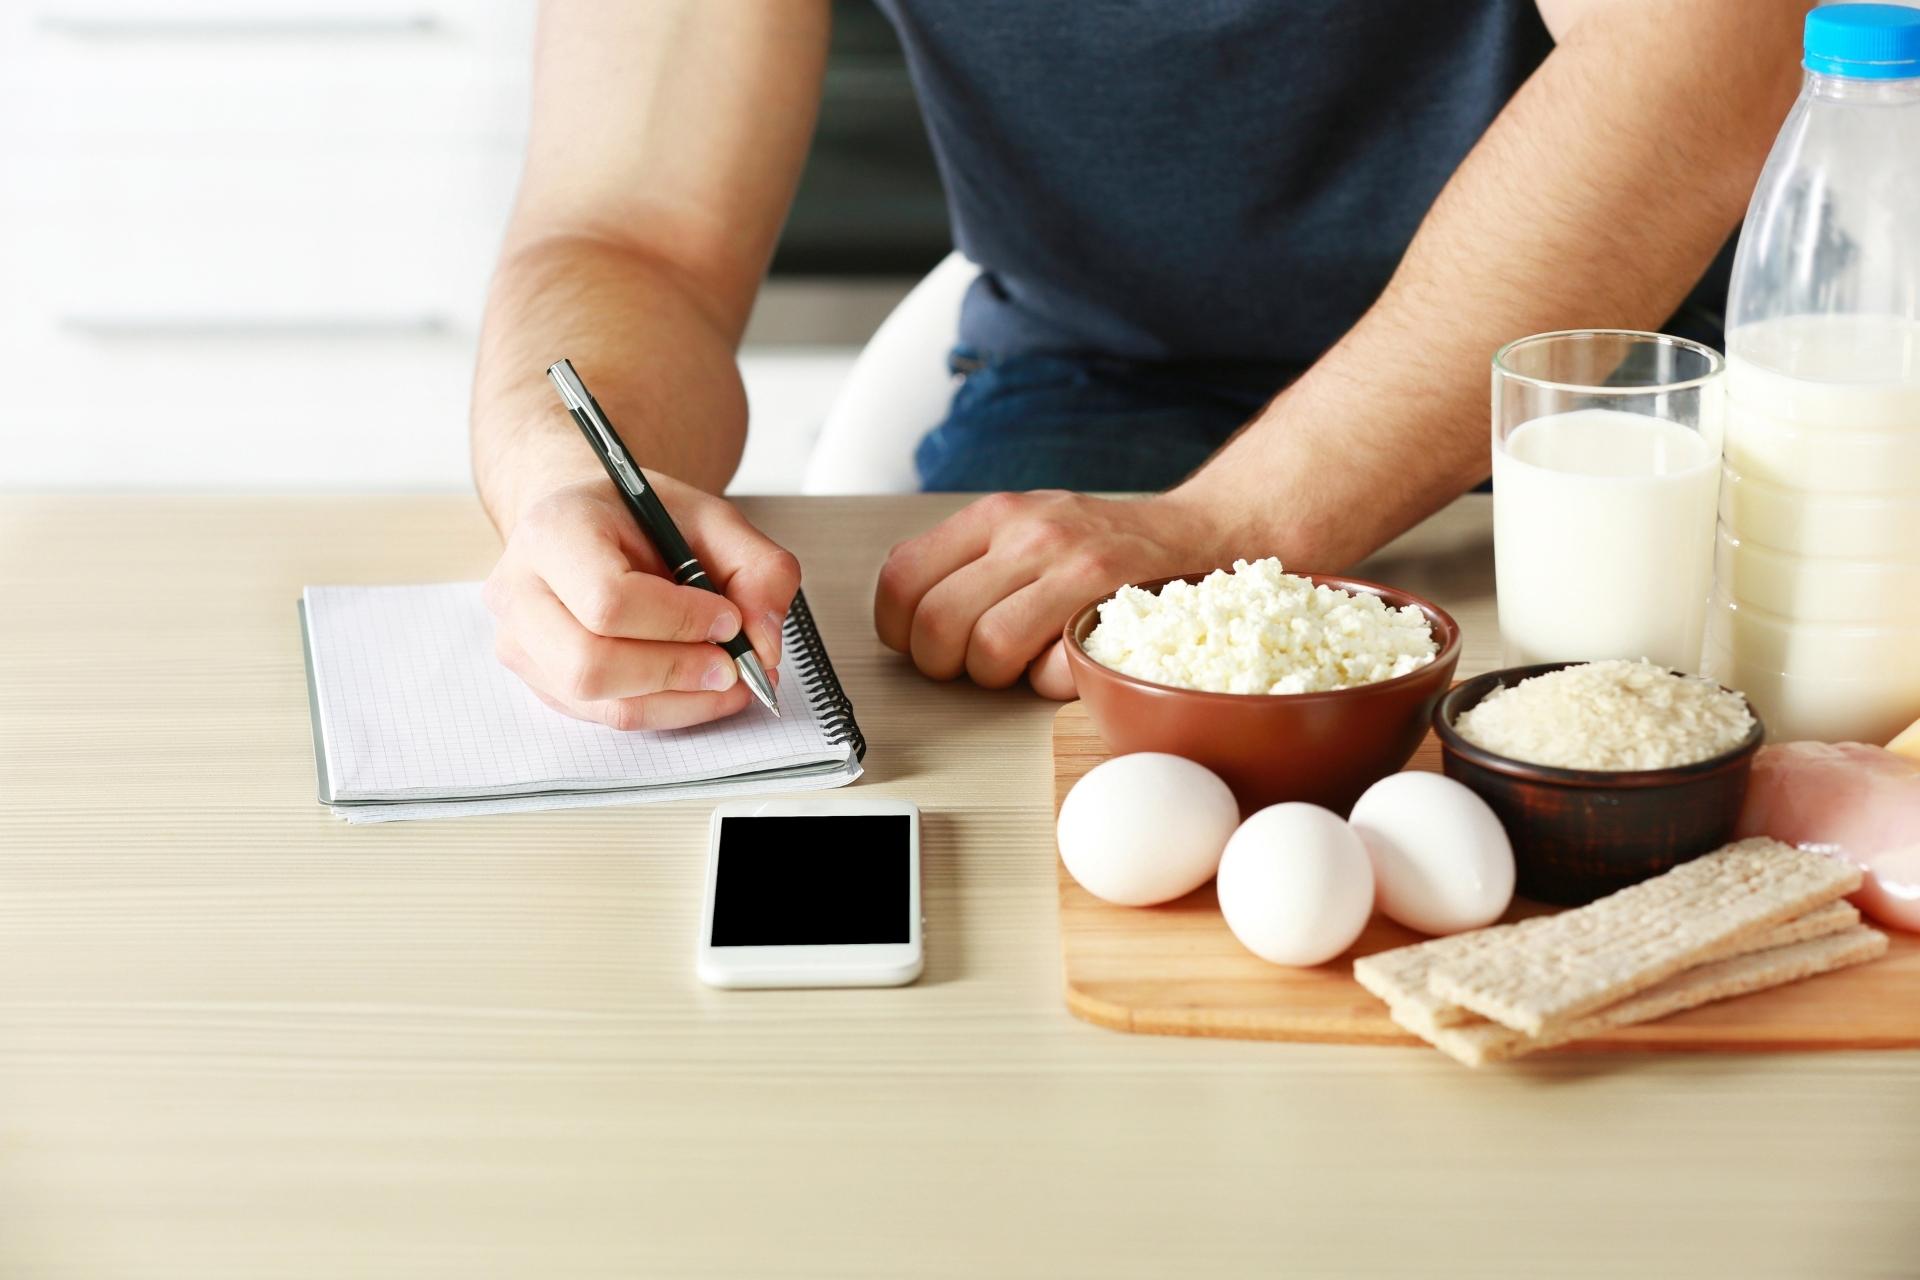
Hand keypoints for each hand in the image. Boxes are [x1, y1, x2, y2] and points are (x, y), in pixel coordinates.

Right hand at [483, 473, 800, 730]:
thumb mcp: (713, 519)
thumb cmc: (639, 518)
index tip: (728, 620)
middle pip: (590, 664)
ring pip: (598, 702)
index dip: (678, 621)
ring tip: (725, 678)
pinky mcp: (539, 681)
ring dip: (678, 700)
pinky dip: (665, 710)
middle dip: (676, 672)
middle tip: (731, 665)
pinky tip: (697, 688)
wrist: (584, 523)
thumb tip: (763, 644)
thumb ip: (758, 570)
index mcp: (554, 530)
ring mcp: (520, 643)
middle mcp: (520, 589)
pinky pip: (605, 717)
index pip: (607, 600)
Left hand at [874, 490, 1230, 699]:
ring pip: (988, 651)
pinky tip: (1064, 662)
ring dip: (997, 677)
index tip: (921, 642)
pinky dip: (1051, 683)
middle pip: (937, 624)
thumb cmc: (1102, 543)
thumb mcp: (1025, 523)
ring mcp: (1077, 571)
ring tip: (1019, 663)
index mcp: (997, 515)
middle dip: (943, 664)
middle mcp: (1032, 534)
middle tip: (969, 664)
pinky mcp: (1116, 612)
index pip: (902, 578)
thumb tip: (905, 611)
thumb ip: (966, 557)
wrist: (1198, 535)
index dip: (900, 628)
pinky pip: (1051, 673)